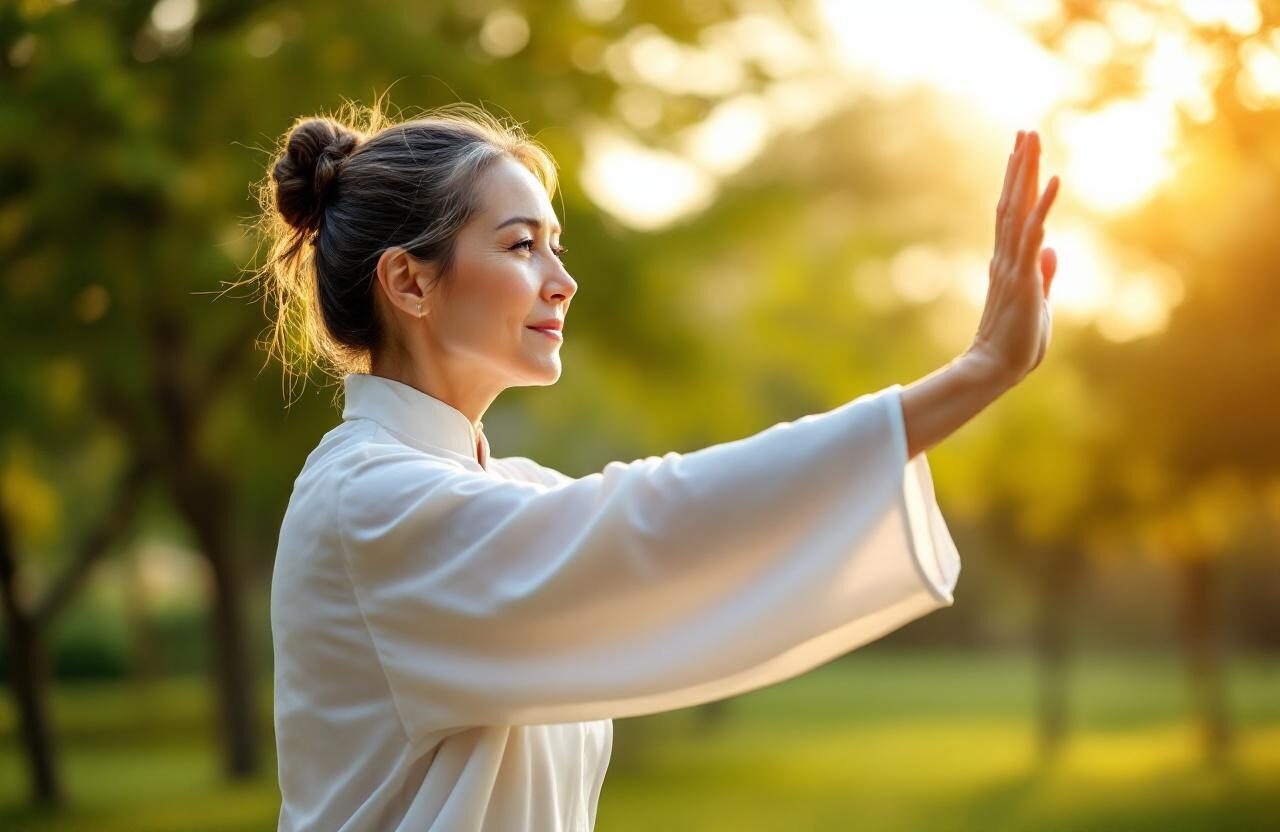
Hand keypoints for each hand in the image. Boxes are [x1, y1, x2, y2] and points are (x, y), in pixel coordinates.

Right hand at [968, 130, 1060, 389]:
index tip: (1020, 151)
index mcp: (1009, 262)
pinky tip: (1053, 180)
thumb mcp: (1037, 301)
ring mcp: (1012, 263)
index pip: (1013, 213)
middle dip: (1019, 165)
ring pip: (1018, 208)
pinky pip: (1033, 232)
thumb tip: (1051, 249)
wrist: (997, 368)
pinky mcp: (1022, 275)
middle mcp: (1006, 256)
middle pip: (1012, 201)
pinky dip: (1044, 205)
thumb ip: (1043, 274)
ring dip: (1026, 173)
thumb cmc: (1016, 342)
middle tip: (1025, 130)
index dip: (1018, 181)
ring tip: (1031, 140)